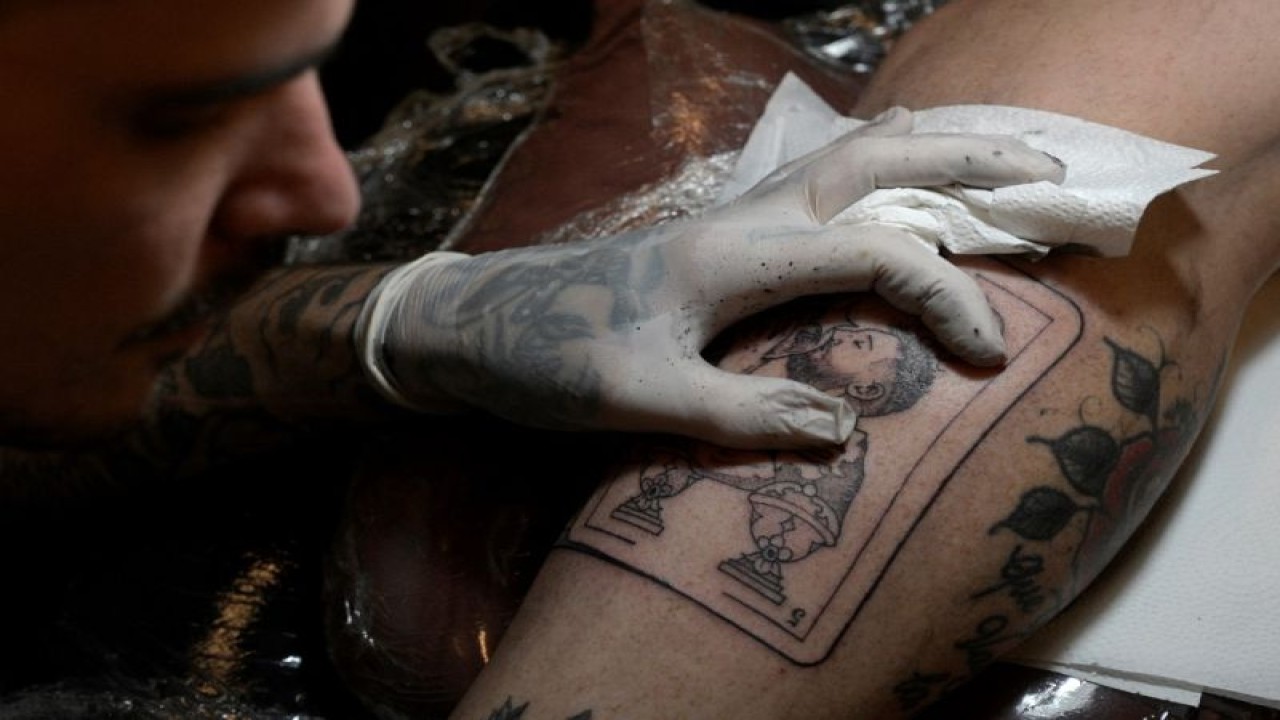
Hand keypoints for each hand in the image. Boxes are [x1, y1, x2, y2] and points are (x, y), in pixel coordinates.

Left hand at [355, 107, 1064, 447]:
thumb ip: (741, 416)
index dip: (943, 294)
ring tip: (1004, 162)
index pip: (871, 248)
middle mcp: (743, 217)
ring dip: (933, 152)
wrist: (477, 326)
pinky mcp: (724, 231)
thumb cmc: (547, 361)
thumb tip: (848, 430)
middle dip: (970, 162)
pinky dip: (881, 165)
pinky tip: (899, 174)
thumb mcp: (635, 401)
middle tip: (1054, 176)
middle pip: (876, 160)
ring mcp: (733, 215)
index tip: (989, 353)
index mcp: (733, 254)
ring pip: (851, 155)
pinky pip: (821, 177)